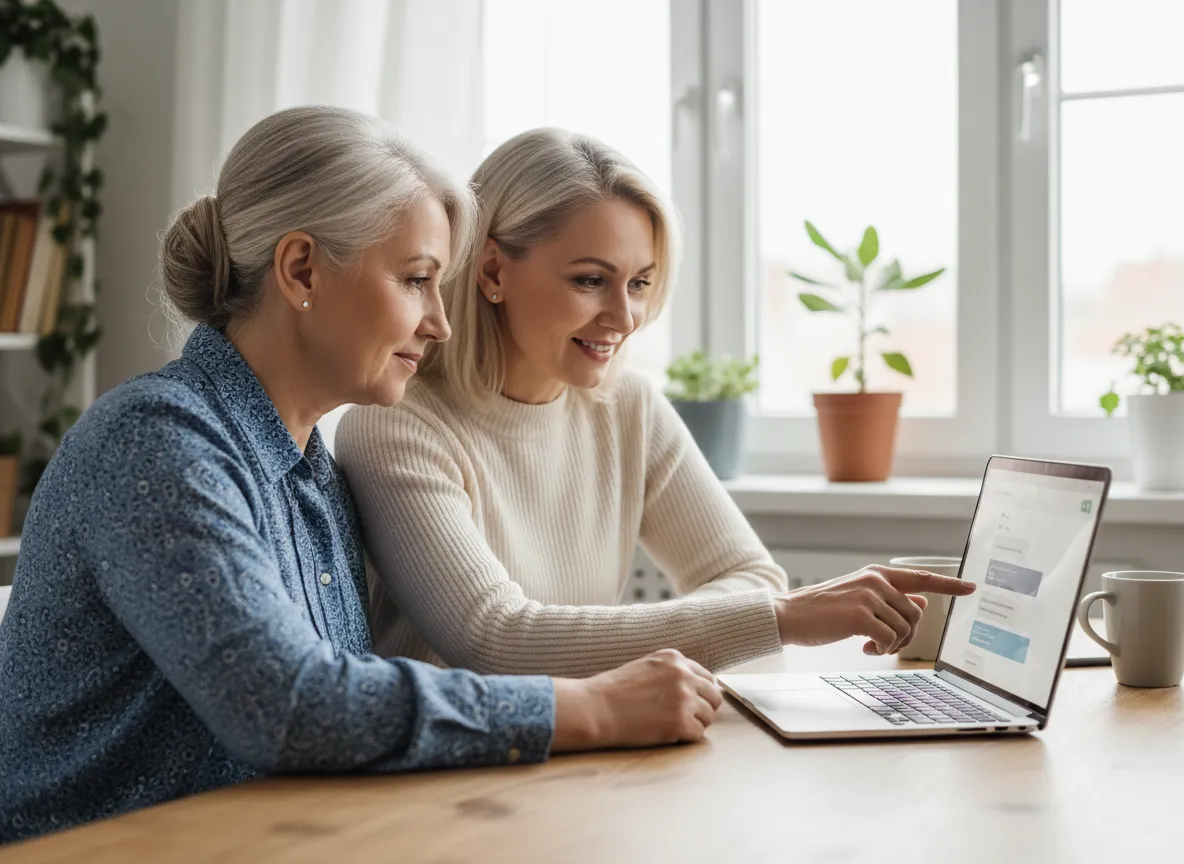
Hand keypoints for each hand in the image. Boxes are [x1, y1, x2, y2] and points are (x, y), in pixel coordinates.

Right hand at [550, 649, 722, 750]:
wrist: (596, 708)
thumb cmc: (614, 690)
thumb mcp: (646, 667)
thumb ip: (672, 672)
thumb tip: (697, 687)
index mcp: (675, 658)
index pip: (706, 677)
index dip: (700, 693)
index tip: (690, 703)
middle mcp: (683, 675)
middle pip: (714, 696)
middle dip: (703, 708)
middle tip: (685, 718)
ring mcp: (683, 698)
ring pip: (709, 716)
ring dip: (694, 723)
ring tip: (672, 726)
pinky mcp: (680, 722)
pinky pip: (698, 733)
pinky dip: (686, 737)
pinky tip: (668, 734)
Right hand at [773, 565, 976, 655]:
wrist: (790, 614)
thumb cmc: (823, 609)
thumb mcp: (859, 597)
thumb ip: (891, 599)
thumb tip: (922, 603)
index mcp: (877, 574)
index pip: (921, 578)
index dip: (949, 585)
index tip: (972, 587)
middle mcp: (876, 581)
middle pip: (916, 614)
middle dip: (906, 635)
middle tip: (884, 643)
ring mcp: (869, 596)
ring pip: (905, 628)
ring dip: (892, 644)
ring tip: (872, 645)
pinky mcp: (860, 615)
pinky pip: (889, 639)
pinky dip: (881, 649)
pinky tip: (865, 648)